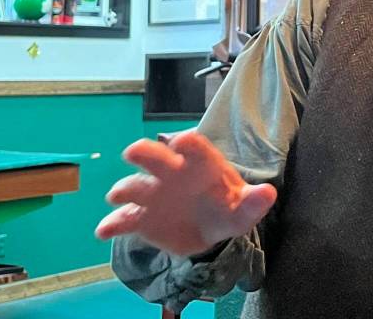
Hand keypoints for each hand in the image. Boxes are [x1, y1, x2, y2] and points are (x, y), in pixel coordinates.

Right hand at [95, 131, 276, 256]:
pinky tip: (104, 230)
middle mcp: (172, 172)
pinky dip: (113, 223)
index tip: (181, 142)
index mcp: (200, 164)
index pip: (195, 147)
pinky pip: (124, 218)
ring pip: (134, 185)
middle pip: (156, 156)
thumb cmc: (227, 208)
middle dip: (144, 153)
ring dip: (125, 188)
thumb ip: (254, 202)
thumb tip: (268, 194)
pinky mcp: (141, 217)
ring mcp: (154, 193)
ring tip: (117, 195)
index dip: (188, 143)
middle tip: (133, 152)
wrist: (208, 228)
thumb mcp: (244, 209)